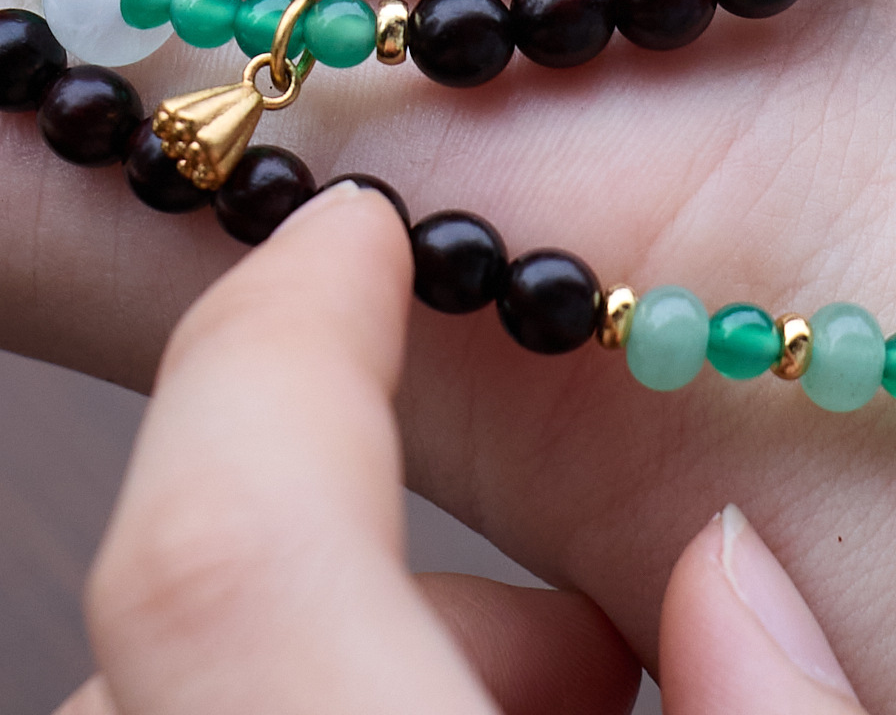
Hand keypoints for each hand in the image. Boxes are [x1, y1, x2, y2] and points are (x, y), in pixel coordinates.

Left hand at [62, 179, 862, 714]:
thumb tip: (733, 572)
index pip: (230, 550)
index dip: (276, 352)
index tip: (352, 228)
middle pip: (190, 606)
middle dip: (397, 572)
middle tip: (606, 644)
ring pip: (161, 691)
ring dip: (350, 651)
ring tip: (565, 707)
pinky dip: (296, 708)